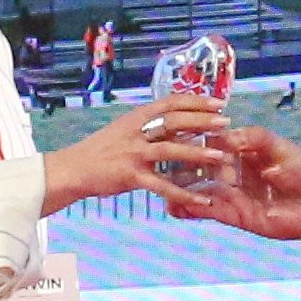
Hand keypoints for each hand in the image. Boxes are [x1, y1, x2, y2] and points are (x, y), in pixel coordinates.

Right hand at [38, 94, 225, 210]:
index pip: (171, 102)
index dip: (196, 101)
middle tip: (226, 122)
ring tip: (221, 156)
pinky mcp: (131, 177)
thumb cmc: (103, 149)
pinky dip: (184, 194)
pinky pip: (162, 186)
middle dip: (202, 120)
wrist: (74, 169)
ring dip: (198, 152)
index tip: (219, 102)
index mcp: (136, 117)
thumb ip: (150, 125)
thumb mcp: (125, 129)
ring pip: (171, 150)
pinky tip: (203, 199)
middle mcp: (136, 132)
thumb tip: (180, 120)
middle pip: (174, 121)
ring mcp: (133, 154)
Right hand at [164, 119, 300, 240]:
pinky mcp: (235, 214)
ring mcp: (231, 193)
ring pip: (199, 189)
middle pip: (200, 165)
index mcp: (242, 150)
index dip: (194, 138)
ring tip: (157, 186)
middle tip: (155, 161)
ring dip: (179, 189)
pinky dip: (191, 209)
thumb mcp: (278, 147)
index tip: (171, 134)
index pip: (212, 142)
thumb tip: (225, 135)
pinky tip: (174, 207)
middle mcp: (232, 171)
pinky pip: (208, 211)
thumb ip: (254, 139)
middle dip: (180, 164)